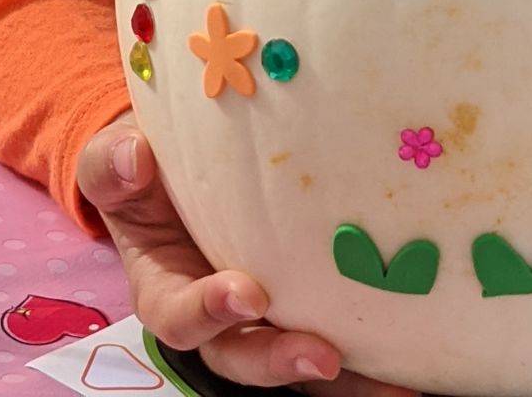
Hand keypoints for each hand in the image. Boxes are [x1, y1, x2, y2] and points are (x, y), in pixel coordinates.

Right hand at [77, 113, 414, 395]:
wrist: (174, 168)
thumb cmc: (141, 169)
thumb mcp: (115, 160)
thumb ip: (113, 164)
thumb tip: (133, 158)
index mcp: (165, 286)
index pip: (178, 316)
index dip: (209, 311)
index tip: (247, 292)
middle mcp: (215, 315)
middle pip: (242, 357)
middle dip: (280, 362)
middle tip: (325, 356)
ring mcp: (263, 316)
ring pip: (295, 365)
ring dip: (344, 382)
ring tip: (396, 387)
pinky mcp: (306, 304)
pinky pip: (336, 336)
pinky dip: (373, 355)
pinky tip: (418, 360)